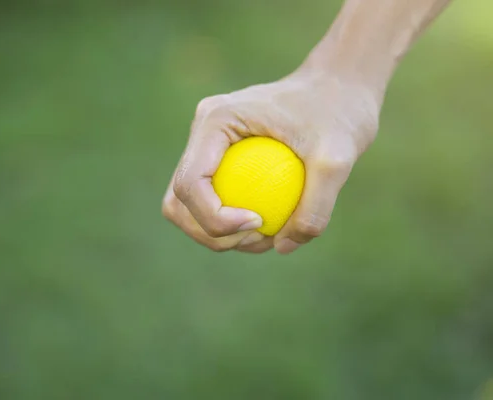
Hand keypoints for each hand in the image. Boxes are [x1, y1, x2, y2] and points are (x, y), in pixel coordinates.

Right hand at [162, 67, 380, 253]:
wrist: (337, 89)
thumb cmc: (338, 114)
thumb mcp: (337, 158)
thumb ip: (315, 205)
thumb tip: (283, 247)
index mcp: (216, 120)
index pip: (190, 183)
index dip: (215, 218)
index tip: (260, 224)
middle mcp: (203, 132)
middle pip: (178, 201)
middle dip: (210, 232)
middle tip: (259, 236)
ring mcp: (208, 148)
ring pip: (188, 208)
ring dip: (218, 234)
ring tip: (266, 234)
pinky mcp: (220, 161)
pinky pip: (212, 203)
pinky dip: (231, 226)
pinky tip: (269, 226)